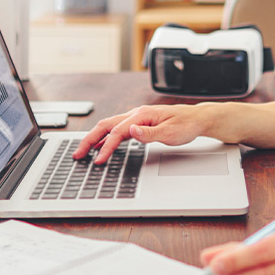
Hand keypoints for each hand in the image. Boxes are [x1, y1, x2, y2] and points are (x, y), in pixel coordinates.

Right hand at [72, 102, 213, 162]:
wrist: (197, 118)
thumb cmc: (186, 125)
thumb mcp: (170, 132)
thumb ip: (149, 133)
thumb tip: (131, 132)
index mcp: (142, 115)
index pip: (117, 132)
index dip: (106, 147)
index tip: (98, 160)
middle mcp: (136, 114)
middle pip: (106, 125)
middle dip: (90, 140)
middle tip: (77, 154)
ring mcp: (137, 118)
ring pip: (109, 126)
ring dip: (95, 138)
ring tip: (83, 151)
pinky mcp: (139, 123)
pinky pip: (117, 129)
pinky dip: (105, 137)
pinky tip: (101, 145)